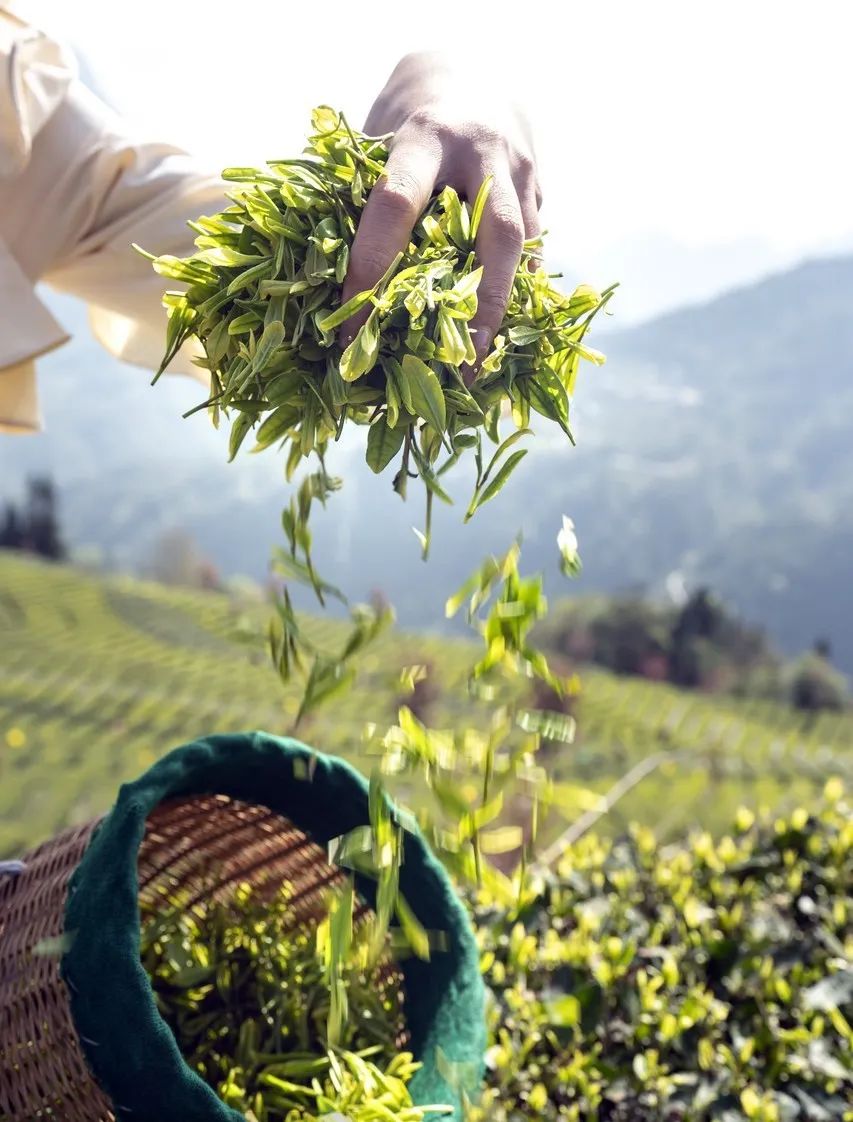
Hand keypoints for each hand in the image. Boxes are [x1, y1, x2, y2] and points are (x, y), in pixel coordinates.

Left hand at [338, 51, 541, 380]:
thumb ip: (361, 198)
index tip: (351, 330)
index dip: (372, 269)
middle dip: (479, 304)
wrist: (472, 80)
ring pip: (526, 251)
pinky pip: (537, 256)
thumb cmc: (407, 125)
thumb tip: (318, 290)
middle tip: (458, 364)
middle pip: (496, 235)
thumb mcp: (378, 141)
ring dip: (505, 313)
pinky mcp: (543, 195)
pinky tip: (500, 345)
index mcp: (426, 136)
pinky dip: (520, 301)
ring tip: (479, 371)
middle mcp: (484, 154)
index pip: (396, 205)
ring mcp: (523, 174)